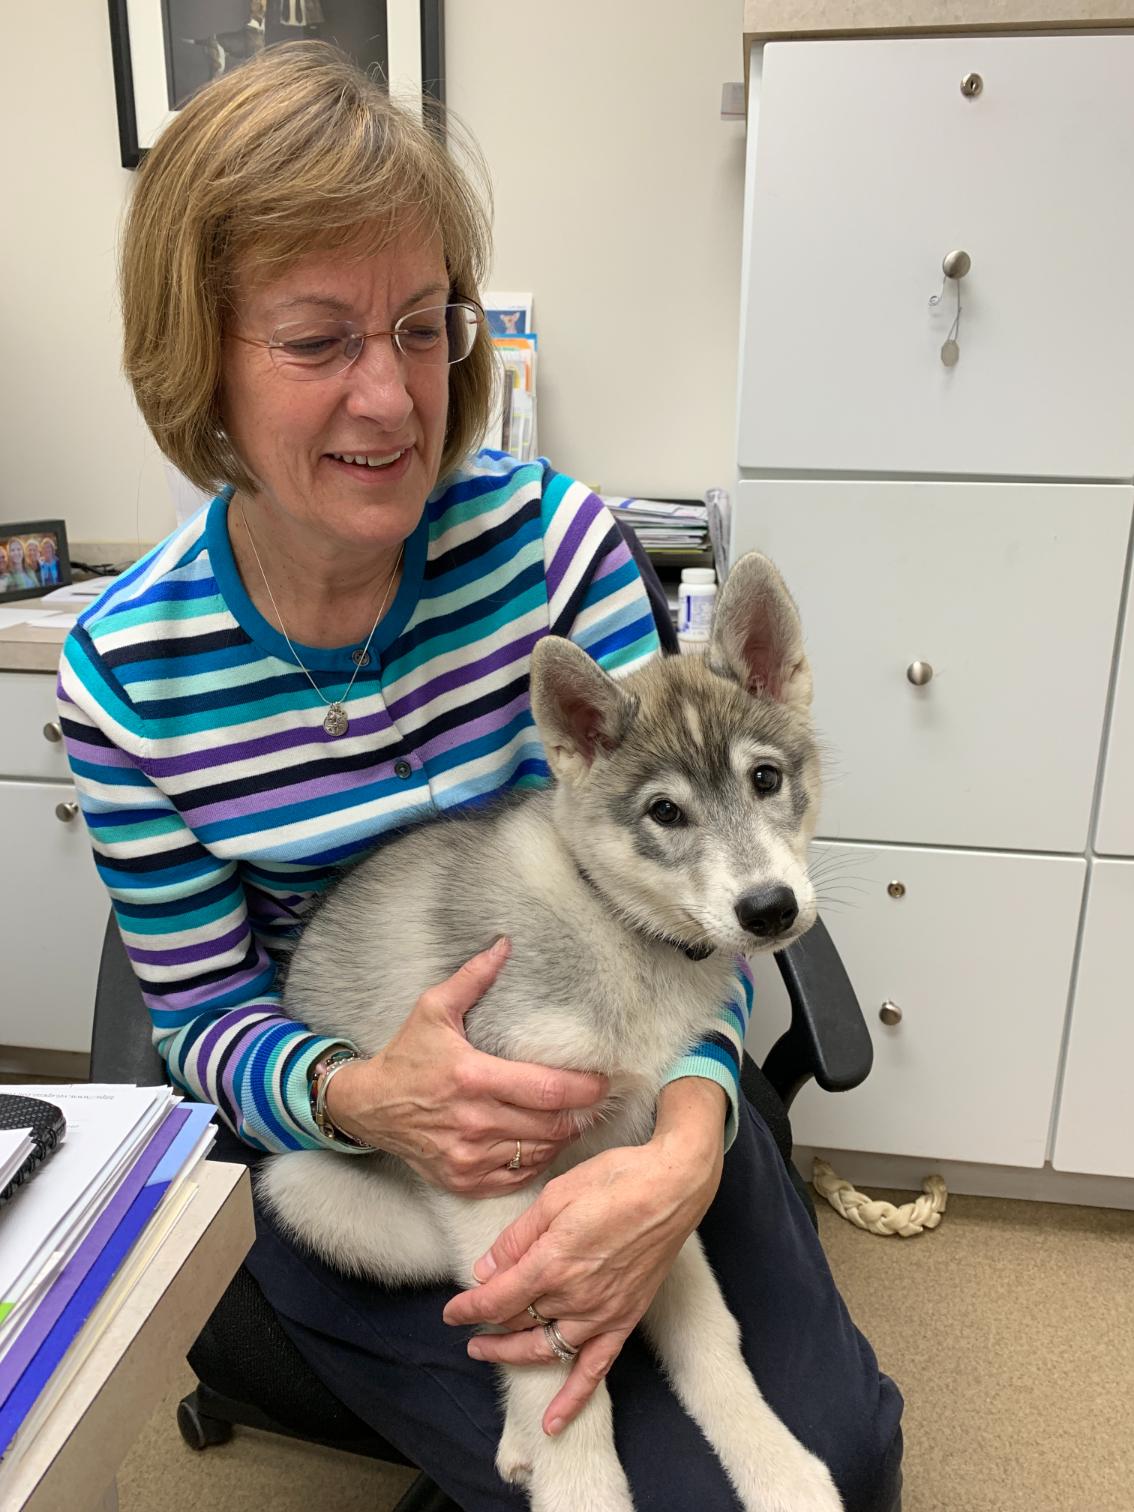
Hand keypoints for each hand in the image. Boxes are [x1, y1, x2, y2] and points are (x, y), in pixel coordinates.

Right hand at [323, 937, 607, 1193]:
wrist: (368, 1107)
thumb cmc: (406, 1055)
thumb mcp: (433, 1009)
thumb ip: (472, 978)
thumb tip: (504, 945)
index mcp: (473, 1077)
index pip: (546, 1090)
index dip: (583, 1089)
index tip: (603, 1081)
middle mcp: (473, 1121)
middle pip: (551, 1126)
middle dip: (580, 1114)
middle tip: (595, 1101)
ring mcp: (468, 1156)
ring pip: (538, 1153)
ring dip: (561, 1138)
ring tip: (573, 1119)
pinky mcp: (463, 1180)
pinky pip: (517, 1177)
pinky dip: (536, 1161)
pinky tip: (541, 1142)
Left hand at [442, 1079, 726, 1433]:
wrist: (672, 1188)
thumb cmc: (616, 1181)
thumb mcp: (556, 1195)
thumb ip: (518, 1237)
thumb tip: (486, 1268)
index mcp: (552, 1262)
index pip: (496, 1300)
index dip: (468, 1309)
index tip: (451, 1312)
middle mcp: (574, 1296)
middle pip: (517, 1322)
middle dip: (486, 1324)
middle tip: (467, 1324)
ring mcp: (601, 1313)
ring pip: (545, 1348)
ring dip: (512, 1355)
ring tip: (487, 1352)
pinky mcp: (624, 1320)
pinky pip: (594, 1369)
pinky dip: (572, 1399)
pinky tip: (552, 1423)